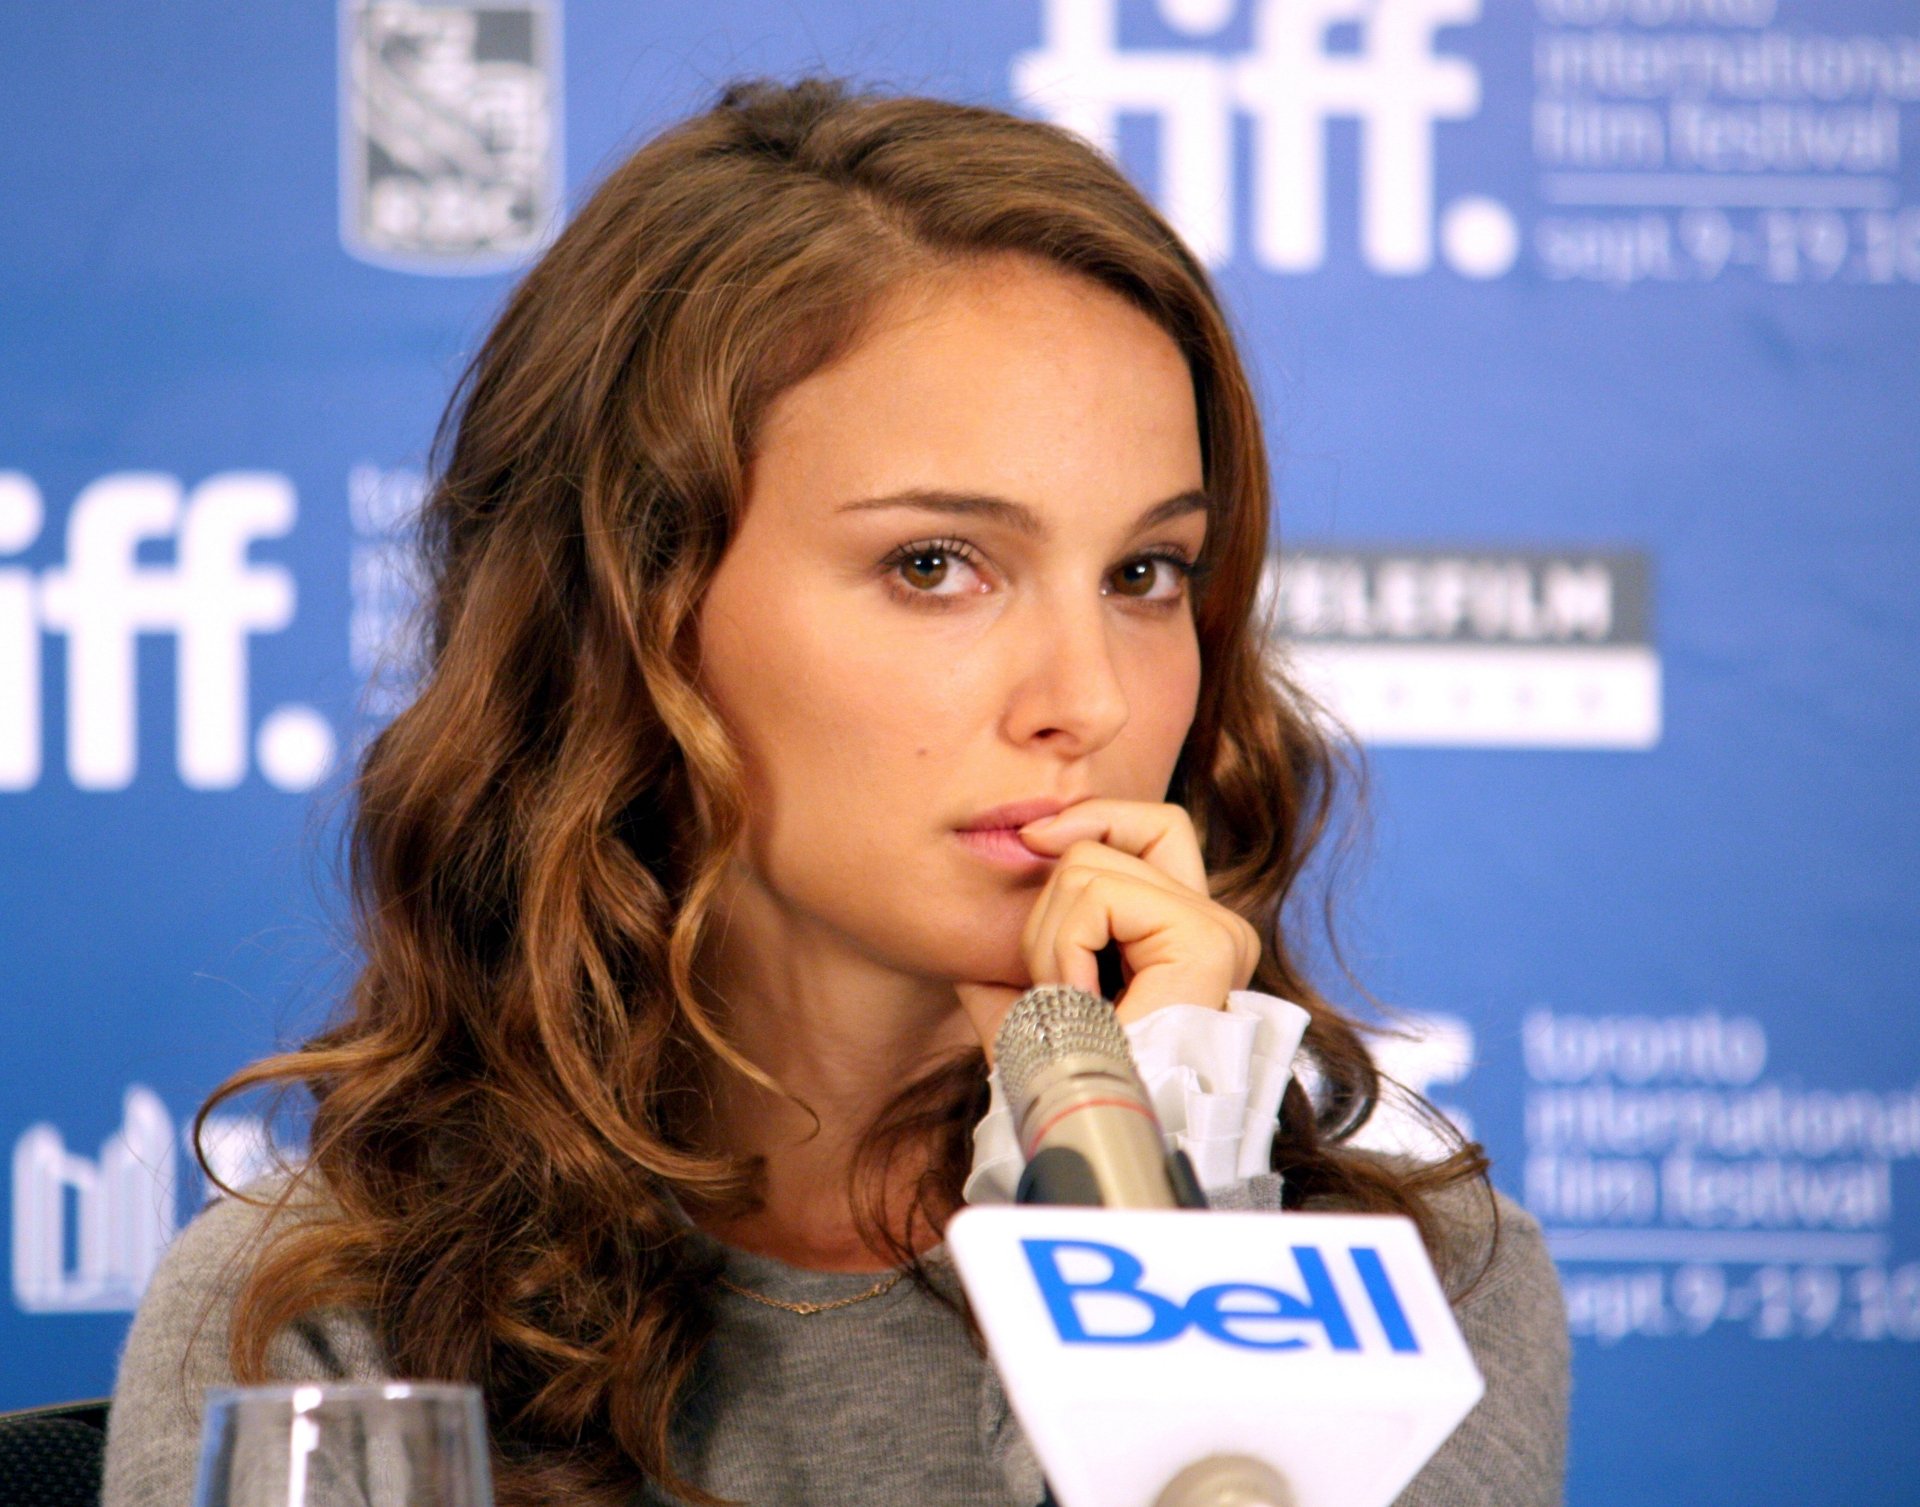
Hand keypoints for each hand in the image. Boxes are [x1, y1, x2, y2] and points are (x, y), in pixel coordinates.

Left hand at [952, 798, 1260, 1064]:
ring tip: (1071, 1005)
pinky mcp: (1207, 941)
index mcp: (1184, 936)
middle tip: (1054, 989)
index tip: (1031, 840)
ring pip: (1090, 867)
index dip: (1093, 818)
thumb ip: (1012, 962)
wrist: (1094, 1139)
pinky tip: (1082, 1003)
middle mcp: (1215, 927)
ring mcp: (1218, 932)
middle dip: (1046, 914)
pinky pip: (1100, 898)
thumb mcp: (1028, 1011)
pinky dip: (1066, 949)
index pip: (1154, 826)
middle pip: (1104, 845)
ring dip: (1051, 942)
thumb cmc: (1066, 1092)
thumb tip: (984, 904)